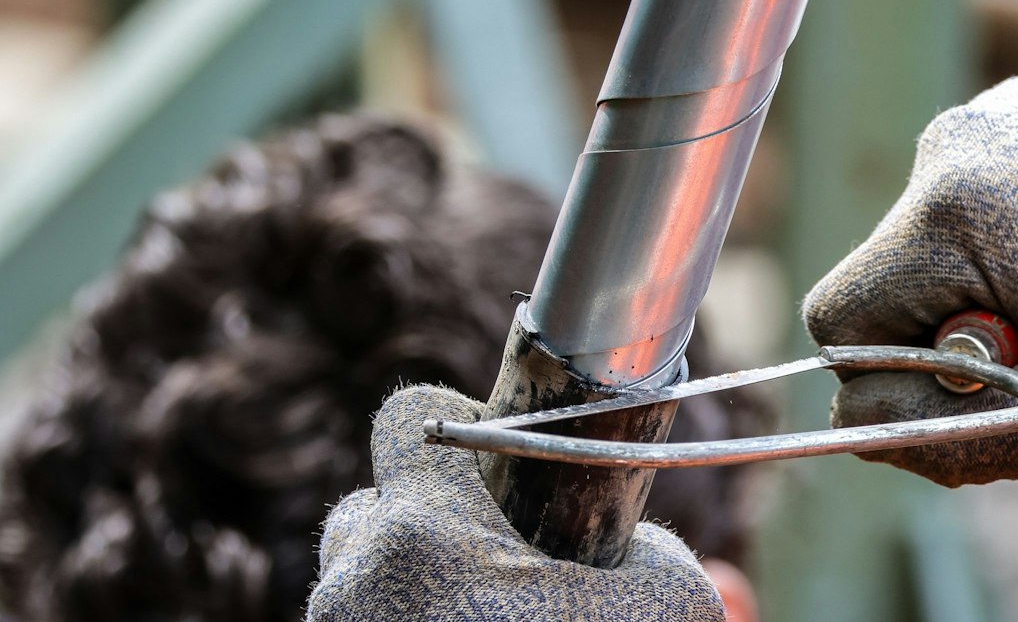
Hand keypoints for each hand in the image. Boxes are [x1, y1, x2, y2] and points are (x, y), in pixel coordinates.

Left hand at [308, 386, 724, 621]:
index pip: (406, 416)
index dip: (461, 422)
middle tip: (497, 565)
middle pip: (367, 509)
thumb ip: (642, 543)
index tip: (505, 469)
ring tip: (483, 621)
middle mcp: (353, 584)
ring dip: (409, 592)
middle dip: (424, 524)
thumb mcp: (663, 599)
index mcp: (421, 530)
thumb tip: (629, 543)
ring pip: (355, 585)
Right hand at [804, 77, 1017, 484]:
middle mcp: (960, 137)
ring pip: (936, 247)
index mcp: (953, 203)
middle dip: (953, 338)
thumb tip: (853, 421)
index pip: (844, 317)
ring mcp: (1000, 114)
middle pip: (892, 280)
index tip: (986, 387)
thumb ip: (935, 437)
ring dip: (990, 298)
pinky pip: (979, 207)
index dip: (896, 379)